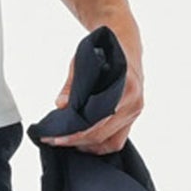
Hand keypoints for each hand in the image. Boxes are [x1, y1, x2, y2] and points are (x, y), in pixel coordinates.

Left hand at [43, 35, 144, 154]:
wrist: (125, 44)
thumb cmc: (104, 51)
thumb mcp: (82, 61)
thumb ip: (72, 85)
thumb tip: (60, 105)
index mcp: (125, 88)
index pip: (98, 122)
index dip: (75, 134)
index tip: (56, 138)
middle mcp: (134, 103)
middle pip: (102, 136)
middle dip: (76, 142)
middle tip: (55, 141)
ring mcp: (135, 112)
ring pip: (111, 143)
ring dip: (88, 146)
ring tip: (68, 142)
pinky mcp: (132, 118)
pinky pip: (117, 140)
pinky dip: (99, 144)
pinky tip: (83, 141)